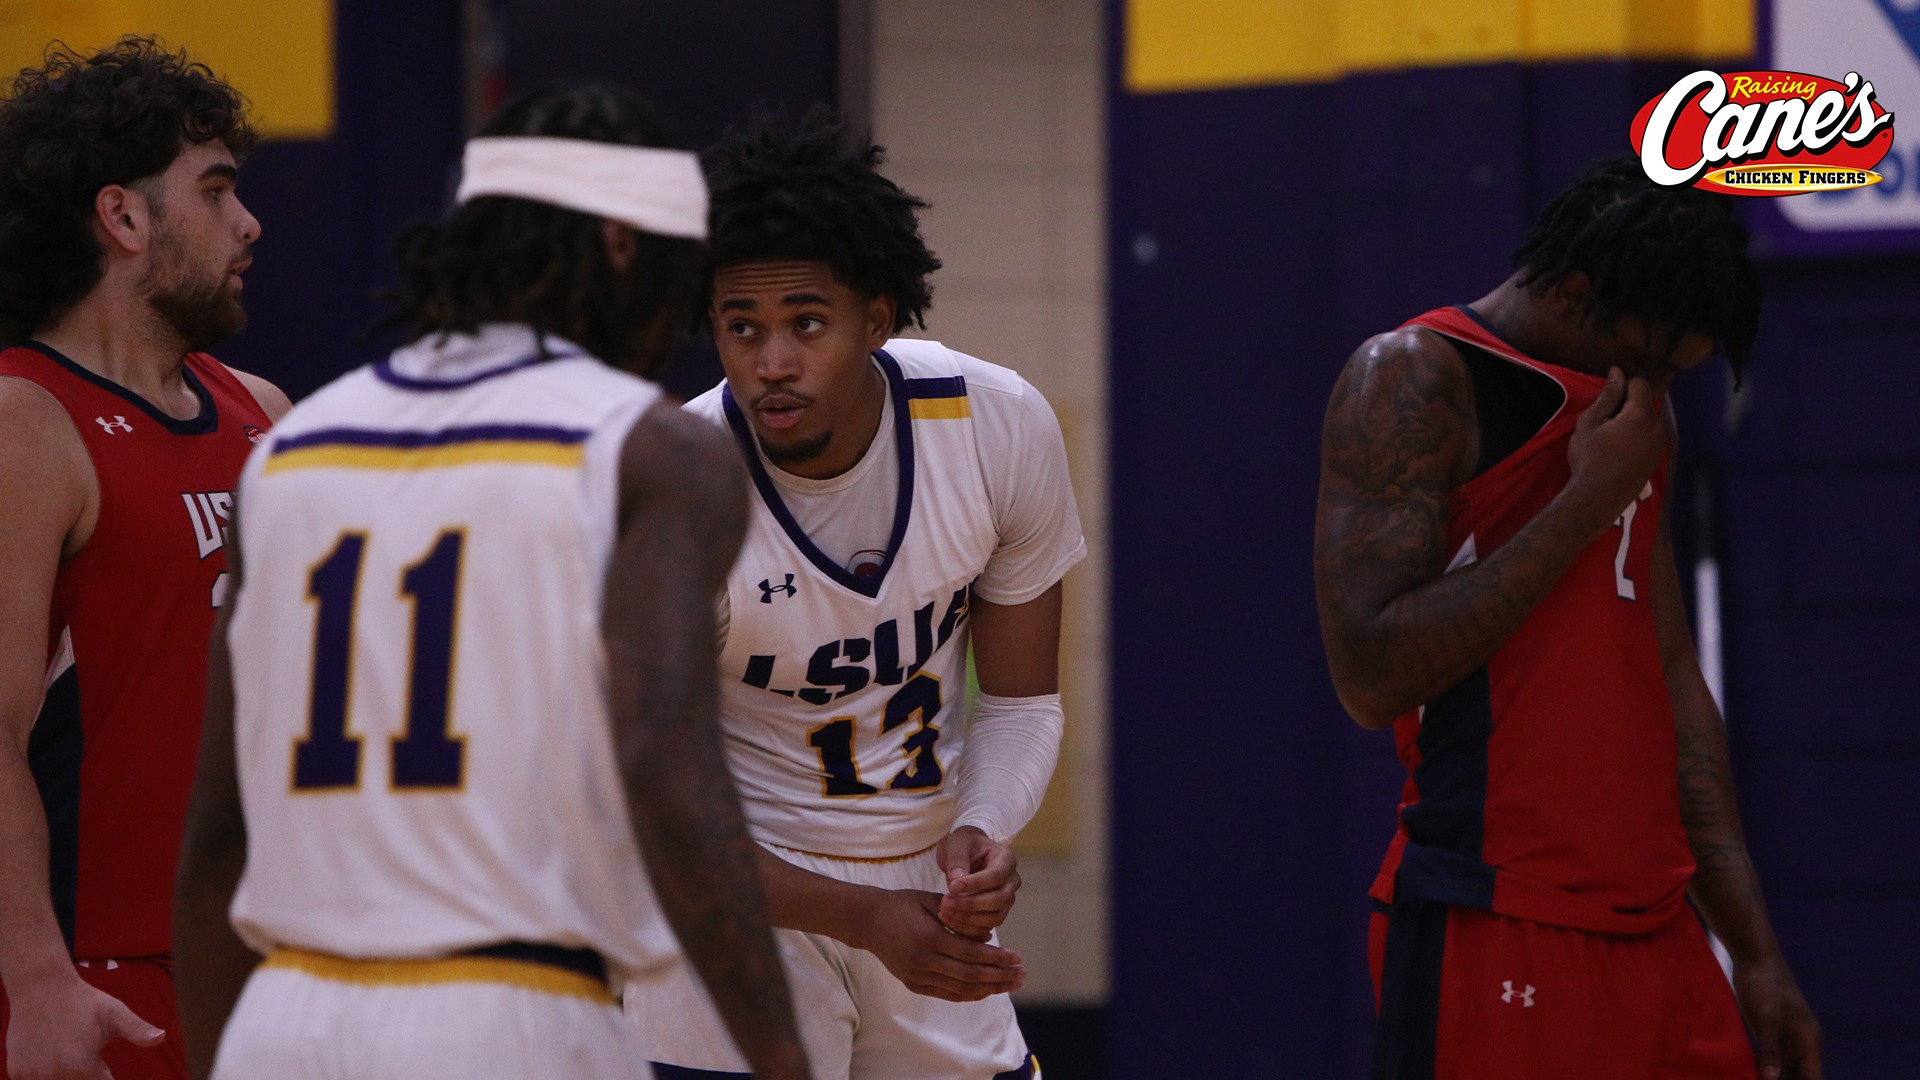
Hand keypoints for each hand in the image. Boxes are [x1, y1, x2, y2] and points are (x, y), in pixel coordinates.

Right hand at [4, 972, 163, 1079]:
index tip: (105, 1068)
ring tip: (70, 1050)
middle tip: (85, 1050)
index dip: (107, 1078)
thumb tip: (161, 1037)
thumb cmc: (83, 1000)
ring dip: (68, 1075)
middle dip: (88, 1076)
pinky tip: (51, 1055)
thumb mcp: (115, 1013)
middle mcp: (53, 1074)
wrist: (40, 987)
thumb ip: (138, 1029)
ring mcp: (31, 1075)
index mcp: (80, 1064)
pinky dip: (46, 1074)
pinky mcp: (17, 1071)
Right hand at [849, 889, 1024, 1001]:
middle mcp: (923, 961)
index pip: (971, 954)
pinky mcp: (913, 984)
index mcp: (928, 937)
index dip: (997, 958)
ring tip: (1010, 984)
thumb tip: (988, 940)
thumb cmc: (902, 904)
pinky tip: (986, 990)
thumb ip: (959, 919)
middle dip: (999, 977)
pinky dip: (969, 994)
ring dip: (989, 988)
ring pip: (960, 989)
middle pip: (970, 975)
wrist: (868, 921)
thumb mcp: (931, 901)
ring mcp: (917, 975)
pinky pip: (947, 993)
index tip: (1017, 958)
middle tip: (1021, 975)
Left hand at [935, 826, 1020, 938]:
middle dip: (971, 904)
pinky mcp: (996, 913)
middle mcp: (1011, 881)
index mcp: (1006, 860)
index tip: (952, 887)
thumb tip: (956, 882)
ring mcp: (1006, 899)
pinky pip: (986, 927)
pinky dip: (968, 928)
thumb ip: (957, 861)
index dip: (975, 884)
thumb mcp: (956, 844)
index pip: (996, 876)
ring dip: (969, 919)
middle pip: (1000, 900)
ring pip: (995, 917)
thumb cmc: (963, 845)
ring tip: (944, 911)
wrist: (965, 853)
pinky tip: (949, 919)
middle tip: (946, 902)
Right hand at [1564, 367, 1666, 531]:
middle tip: (1606, 422)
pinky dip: (1638, 436)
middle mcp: (1657, 426)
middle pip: (1646, 402)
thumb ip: (1607, 396)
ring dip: (1634, 420)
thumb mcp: (1590, 423)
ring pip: (1649, 419)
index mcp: (1641, 415)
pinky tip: (1621, 450)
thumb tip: (1617, 372)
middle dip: (1628, 404)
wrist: (1598, 497)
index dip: (1622, 387)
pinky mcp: (1658, 458)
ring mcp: (1660, 444)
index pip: (1639, 384)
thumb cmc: (1589, 458)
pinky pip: (1651, 436)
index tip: (1606, 403)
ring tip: (1612, 437)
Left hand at [1734, 952, 1821, 1079]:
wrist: (1752, 957)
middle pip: (1798, 1075)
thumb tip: (1772, 1078)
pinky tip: (1747, 1074)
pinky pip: (1769, 1058)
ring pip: (1782, 1069)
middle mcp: (1800, 1042)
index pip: (1813, 1077)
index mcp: (1808, 1039)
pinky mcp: (1767, 1032)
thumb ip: (1770, 1048)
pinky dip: (1761, 1068)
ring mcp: (1783, 1037)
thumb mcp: (1766, 1016)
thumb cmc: (1763, 982)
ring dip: (1772, 1077)